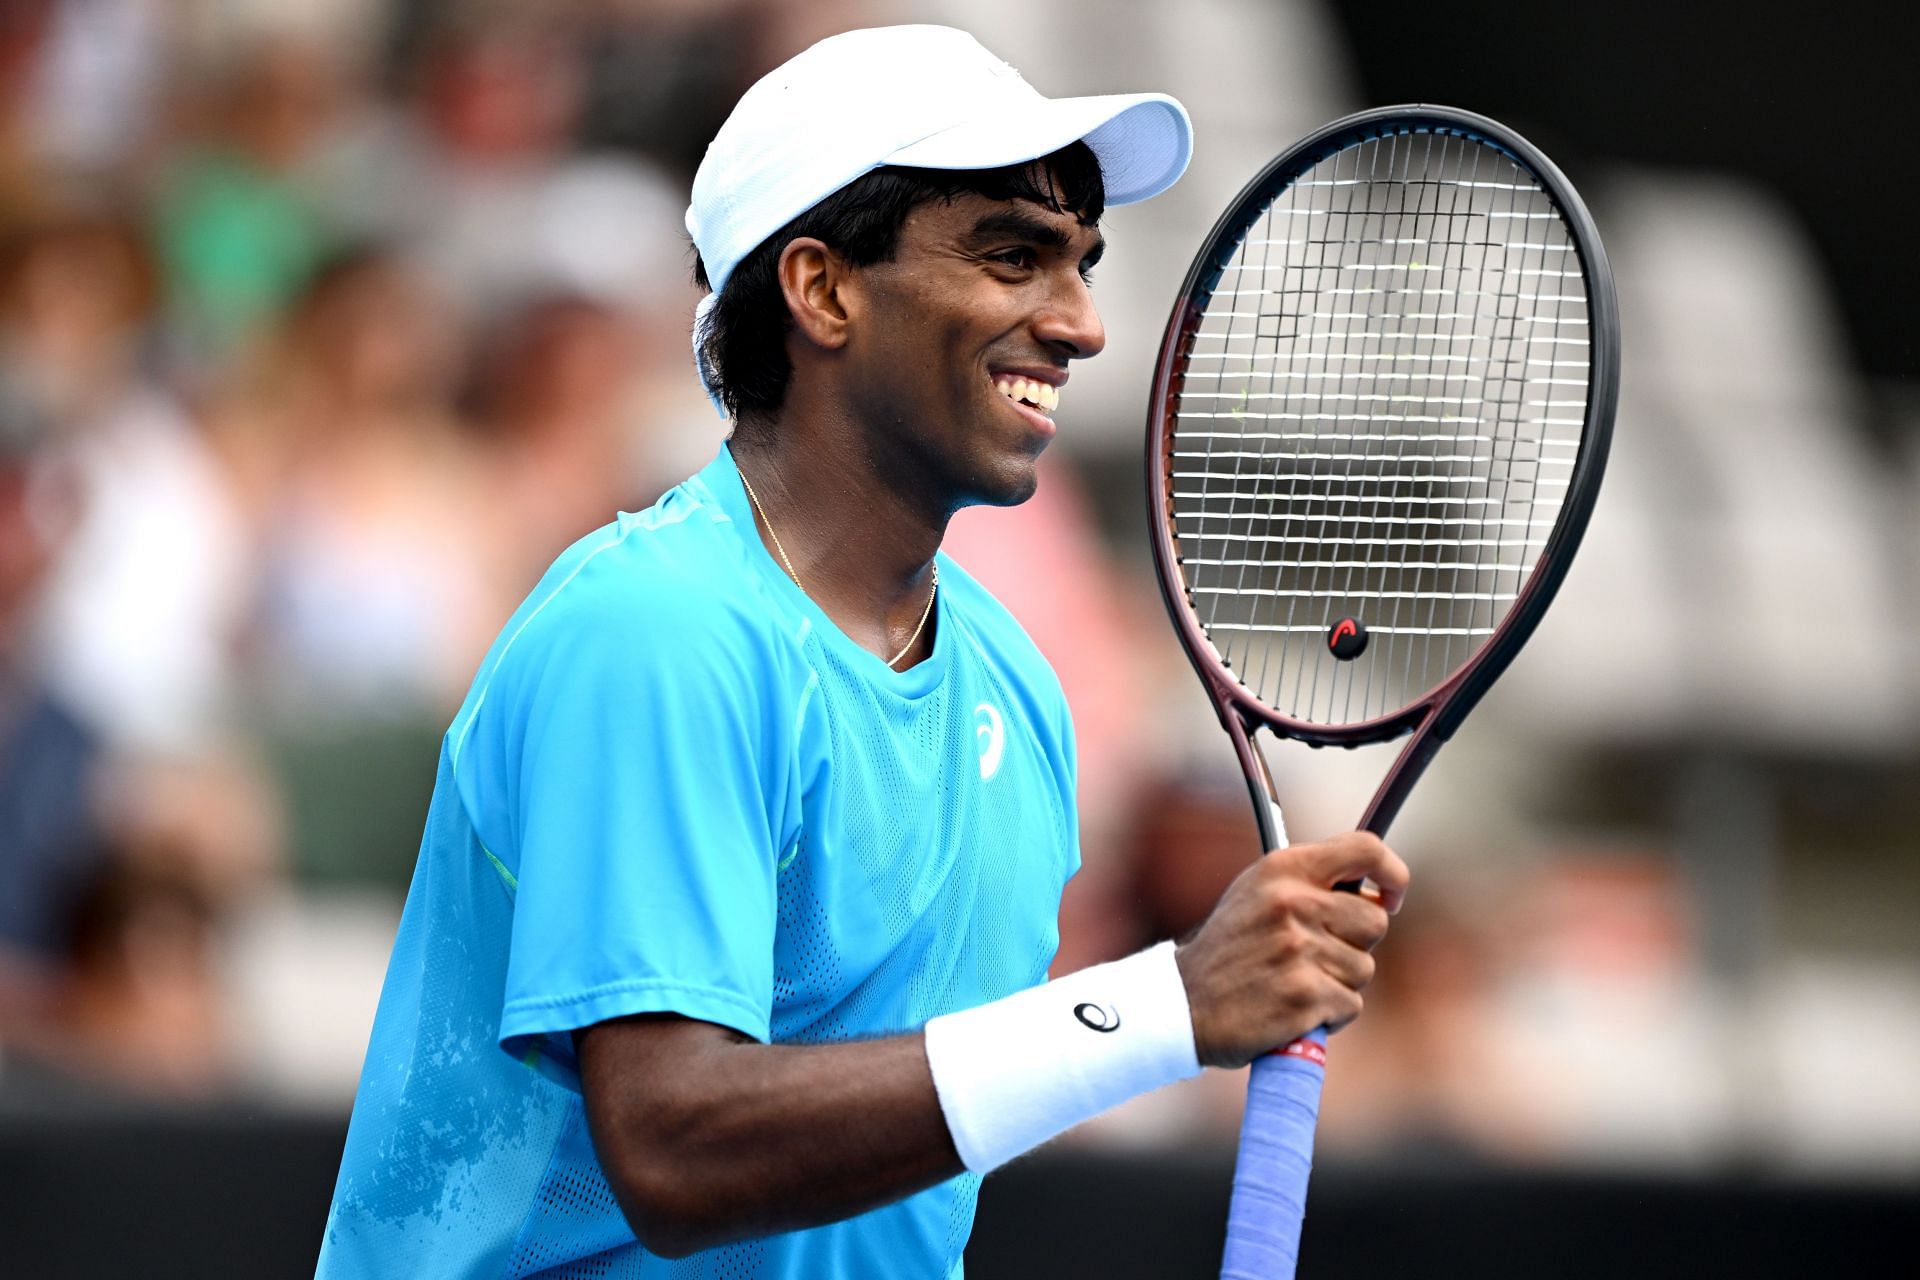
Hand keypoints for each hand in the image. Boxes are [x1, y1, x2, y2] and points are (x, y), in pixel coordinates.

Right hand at [1173, 831, 1409, 1069]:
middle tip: (1317, 955)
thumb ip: (1311, 883)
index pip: (1365, 849)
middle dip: (1356, 944)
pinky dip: (1329, 1015)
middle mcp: (1293, 902)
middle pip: (1375, 922)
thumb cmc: (1230, 949)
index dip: (1393, 873)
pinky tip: (1294, 1009)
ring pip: (1364, 969)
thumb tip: (1378, 895)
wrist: (1184, 1004)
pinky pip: (1350, 1005)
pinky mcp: (1305, 996)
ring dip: (1337, 983)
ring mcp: (1299, 950)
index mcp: (1284, 869)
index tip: (1392, 896)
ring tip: (1294, 982)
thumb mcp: (1258, 893)